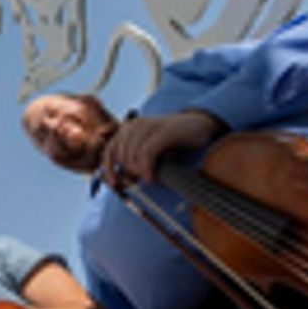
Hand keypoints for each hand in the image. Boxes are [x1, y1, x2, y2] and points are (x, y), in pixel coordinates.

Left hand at [102, 110, 224, 187]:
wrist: (198, 124)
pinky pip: (147, 154)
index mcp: (128, 129)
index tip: (114, 184)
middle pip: (121, 156)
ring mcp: (149, 127)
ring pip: (133, 156)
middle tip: (144, 178)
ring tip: (151, 177)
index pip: (109, 150)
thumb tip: (124, 180)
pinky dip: (147, 169)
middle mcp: (135, 125)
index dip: (109, 169)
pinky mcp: (164, 132)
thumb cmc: (173, 141)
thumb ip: (135, 160)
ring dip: (140, 172)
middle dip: (130, 172)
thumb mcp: (150, 150)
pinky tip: (153, 177)